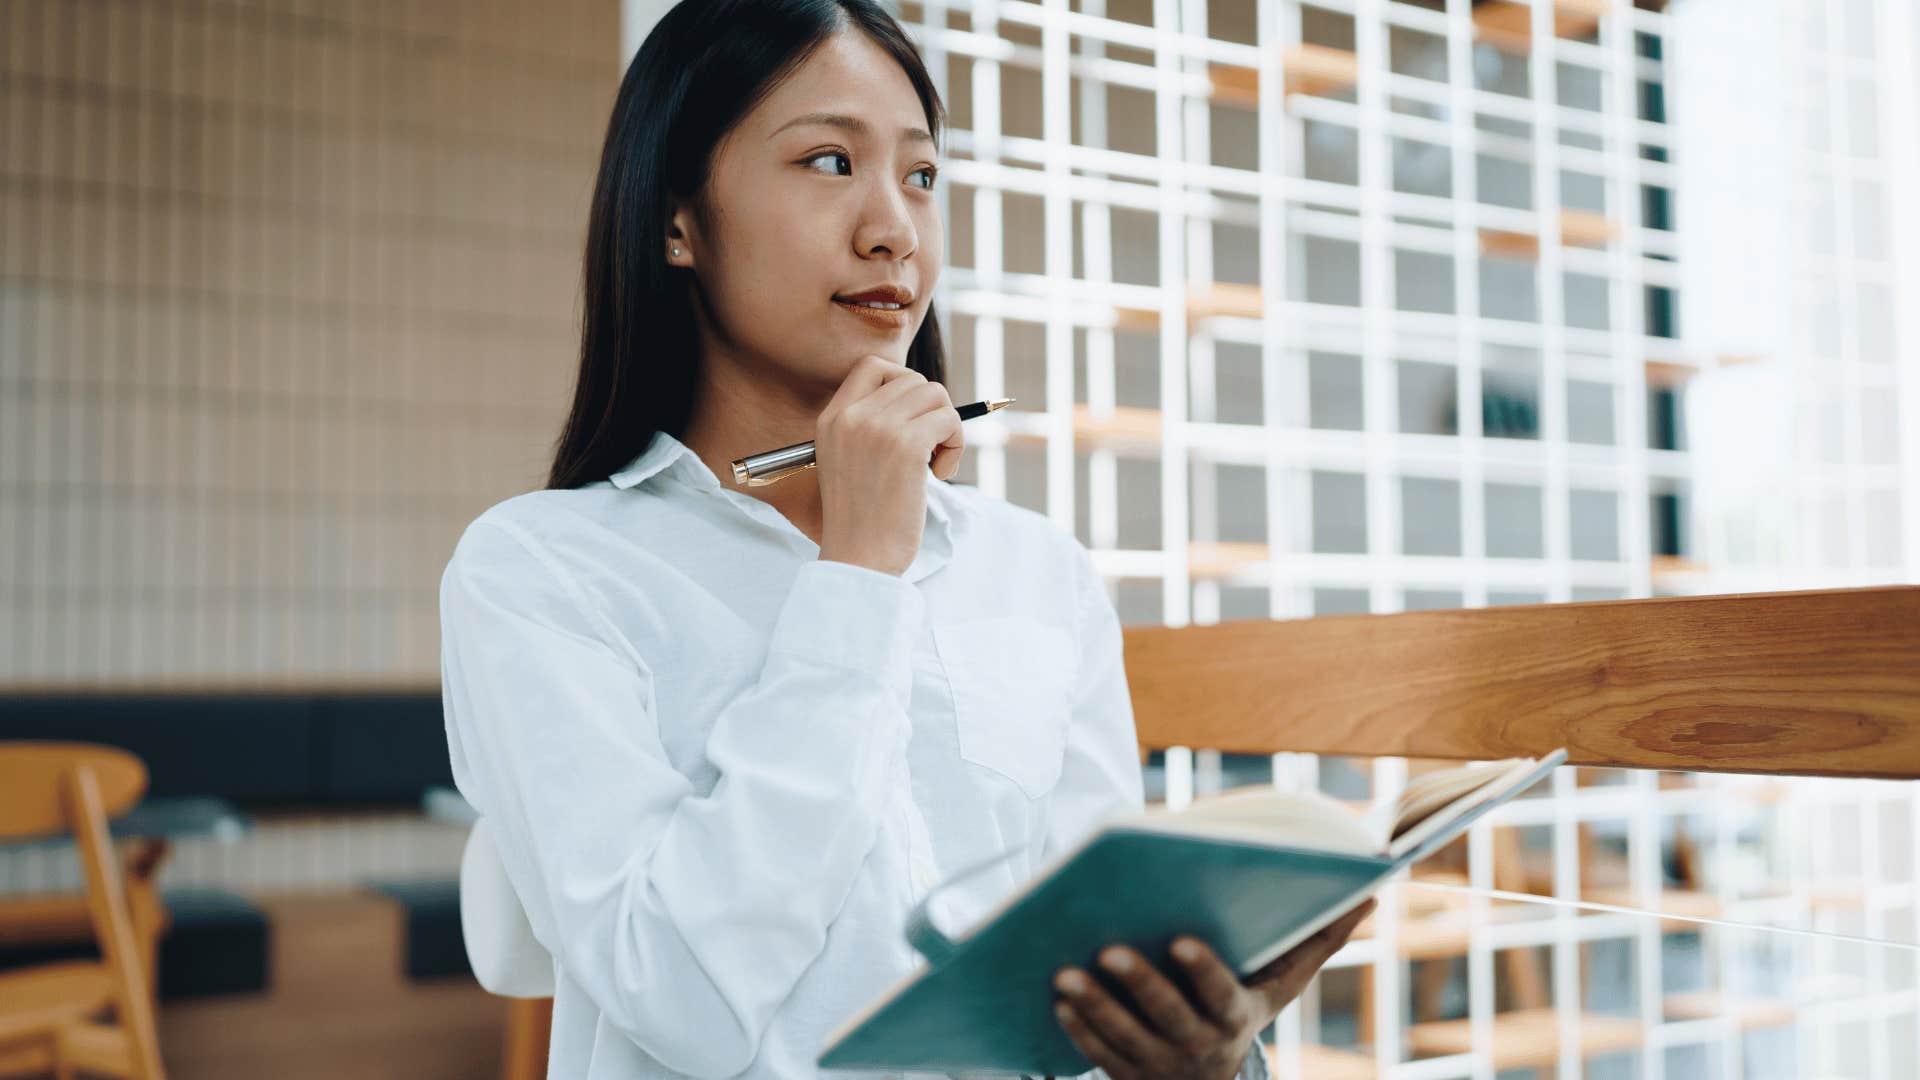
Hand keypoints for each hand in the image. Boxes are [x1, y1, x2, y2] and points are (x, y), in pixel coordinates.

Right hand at [813, 355, 963, 576]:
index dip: (903, 382)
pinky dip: (956, 444)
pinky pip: (949, 420)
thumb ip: (870, 428)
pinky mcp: (906, 446)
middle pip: (913, 379)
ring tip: (935, 462)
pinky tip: (941, 472)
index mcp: (831, 419)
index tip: (912, 418)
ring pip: (936, 394)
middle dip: (931, 411)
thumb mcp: (847, 462)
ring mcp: (877, 428)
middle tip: (928, 449)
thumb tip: (924, 400)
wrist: (859, 559)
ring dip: (946, 426)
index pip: (873, 367)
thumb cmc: (862, 520)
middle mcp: (851, 417)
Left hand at [1049, 898, 1374, 1079]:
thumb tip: (1367, 895)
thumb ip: (1317, 941)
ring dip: (1093, 1006)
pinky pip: (1099, 1057)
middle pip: (1166, 1016)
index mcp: (1236, 1016)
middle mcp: (1200, 1046)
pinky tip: (1058, 1001)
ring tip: (1064, 973)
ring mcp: (1159, 1066)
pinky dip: (1078, 1030)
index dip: (1203, 970)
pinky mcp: (1125, 1076)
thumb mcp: (1281, 985)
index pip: (1220, 993)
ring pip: (1123, 1039)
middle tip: (1106, 949)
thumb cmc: (1242, 1009)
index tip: (1180, 939)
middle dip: (1137, 984)